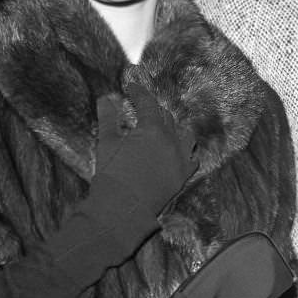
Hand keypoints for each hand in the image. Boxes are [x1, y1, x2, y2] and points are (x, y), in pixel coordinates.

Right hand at [91, 85, 198, 217]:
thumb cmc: (112, 175)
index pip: (147, 103)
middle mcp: (171, 140)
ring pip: (185, 134)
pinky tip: (179, 151)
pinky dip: (186, 151)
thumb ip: (108, 118)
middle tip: (142, 109)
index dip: (139, 93)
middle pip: (166, 117)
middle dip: (153, 110)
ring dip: (174, 128)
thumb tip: (105, 99)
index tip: (131, 87)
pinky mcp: (183, 176)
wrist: (122, 209)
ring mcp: (181, 159)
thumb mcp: (106, 143)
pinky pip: (192, 158)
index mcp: (152, 129)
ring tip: (164, 129)